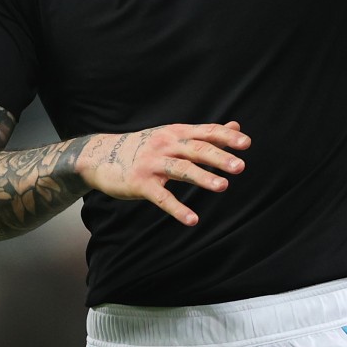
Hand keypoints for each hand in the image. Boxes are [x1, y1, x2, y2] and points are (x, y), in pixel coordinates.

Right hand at [77, 121, 249, 225]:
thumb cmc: (145, 147)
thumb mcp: (173, 135)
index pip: (205, 132)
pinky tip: (193, 219)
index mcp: (176, 132)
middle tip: (240, 166)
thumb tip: (235, 126)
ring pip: (181, 169)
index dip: (225, 137)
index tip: (246, 143)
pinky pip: (162, 197)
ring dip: (202, 177)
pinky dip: (177, 209)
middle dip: (218, 157)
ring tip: (223, 186)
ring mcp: (152, 164)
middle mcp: (165, 145)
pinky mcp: (140, 184)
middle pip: (195, 149)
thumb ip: (205, 133)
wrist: (100, 156)